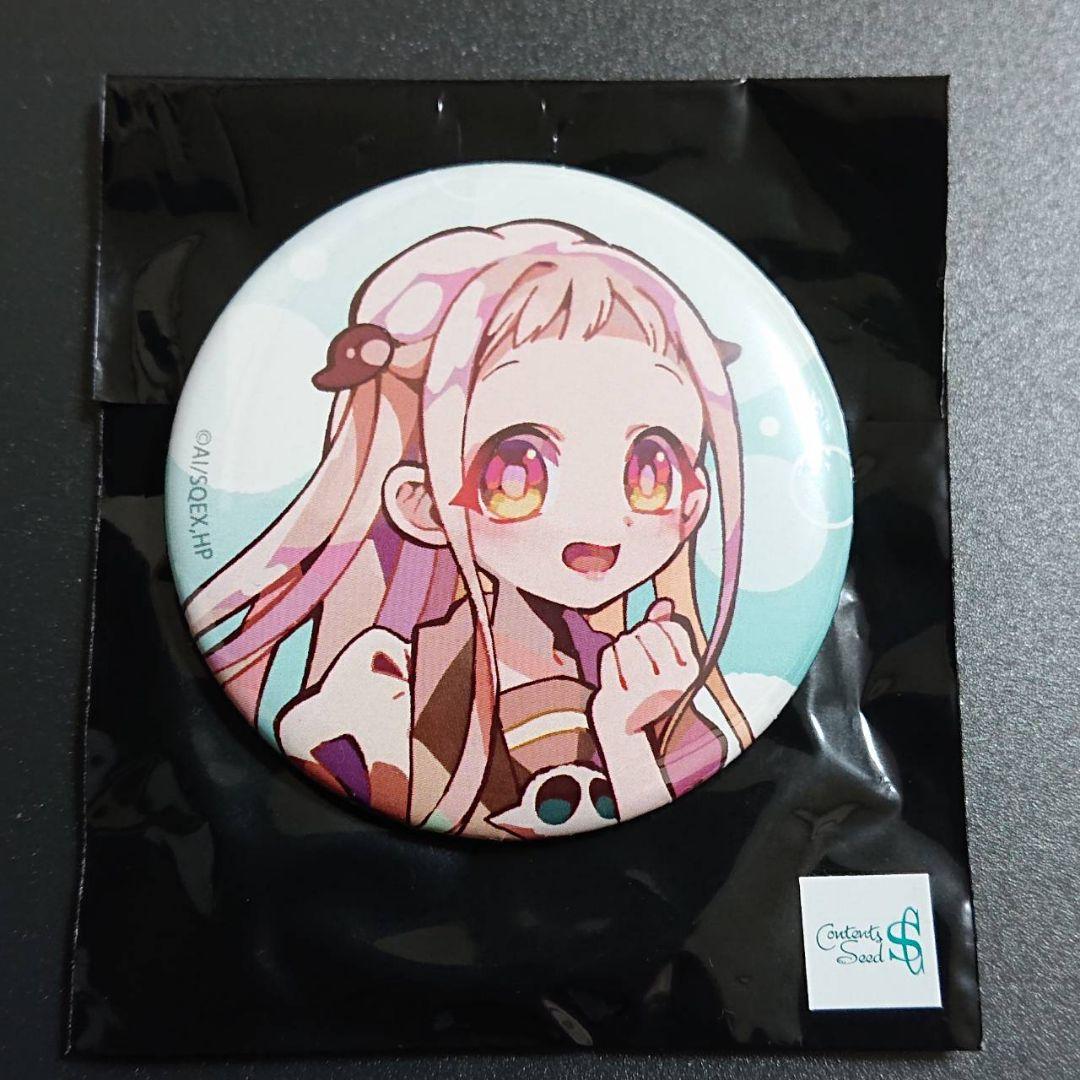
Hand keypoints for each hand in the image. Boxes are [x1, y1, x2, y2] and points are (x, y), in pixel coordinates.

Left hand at [591, 598, 699, 737]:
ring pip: (627, 642)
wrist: (631, 734)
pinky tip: (613, 666)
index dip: (657, 627)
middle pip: (648, 632)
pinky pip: (609, 655)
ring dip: (622, 644)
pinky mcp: (617, 699)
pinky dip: (609, 655)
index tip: (652, 641)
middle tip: (634, 647)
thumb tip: (663, 604)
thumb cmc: (648, 692)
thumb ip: (665, 633)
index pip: (672, 629)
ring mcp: (642, 694)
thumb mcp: (665, 666)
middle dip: (638, 633)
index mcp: (689, 674)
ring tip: (624, 656)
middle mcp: (670, 685)